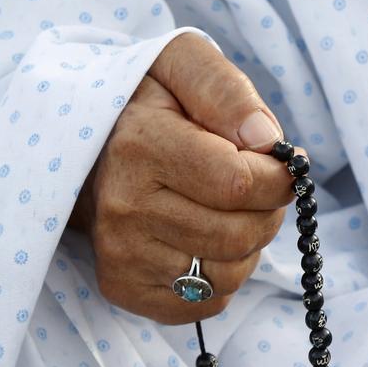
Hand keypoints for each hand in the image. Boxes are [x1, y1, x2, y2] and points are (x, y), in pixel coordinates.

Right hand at [70, 34, 295, 323]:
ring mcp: (120, 253)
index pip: (242, 184)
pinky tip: (201, 239)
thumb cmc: (151, 104)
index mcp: (139, 146)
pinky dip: (221, 274)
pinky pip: (206, 302)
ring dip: (245, 244)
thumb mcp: (182, 64)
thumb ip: (226, 91)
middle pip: (241, 234)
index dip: (277, 177)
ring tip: (221, 210)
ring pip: (229, 273)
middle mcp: (123, 207)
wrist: (90, 147)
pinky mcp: (123, 288)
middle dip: (265, 211)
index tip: (276, 161)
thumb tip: (265, 141)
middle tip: (251, 187)